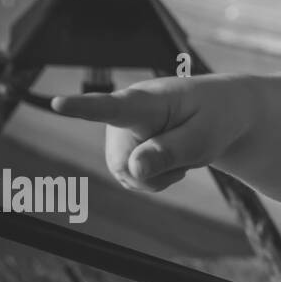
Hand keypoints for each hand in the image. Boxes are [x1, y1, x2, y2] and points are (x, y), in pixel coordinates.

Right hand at [50, 76, 247, 193]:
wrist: (221, 113)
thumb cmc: (216, 117)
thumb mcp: (206, 136)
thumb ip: (172, 151)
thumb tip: (132, 170)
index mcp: (147, 100)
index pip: (113, 106)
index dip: (84, 108)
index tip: (59, 104)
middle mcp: (123, 115)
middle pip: (125, 164)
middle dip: (159, 170)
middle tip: (189, 149)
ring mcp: (119, 135)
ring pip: (130, 176)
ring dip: (160, 174)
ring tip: (180, 147)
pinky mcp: (121, 152)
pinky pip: (135, 181)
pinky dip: (157, 178)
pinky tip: (171, 157)